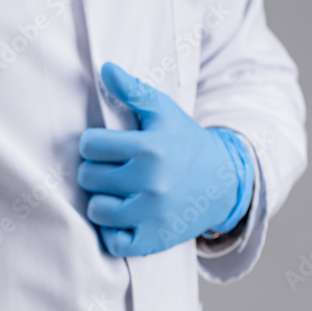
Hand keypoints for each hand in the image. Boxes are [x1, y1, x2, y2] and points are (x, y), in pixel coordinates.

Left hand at [76, 62, 253, 256]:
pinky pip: (112, 241)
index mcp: (150, 149)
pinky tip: (124, 215)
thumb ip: (133, 90)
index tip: (105, 145)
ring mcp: (153, 215)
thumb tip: (105, 68)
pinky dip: (113, 231)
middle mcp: (151, 184)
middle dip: (96, 170)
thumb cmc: (184, 142)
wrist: (223, 182)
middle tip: (113, 168)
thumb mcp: (163, 111)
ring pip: (95, 209)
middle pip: (88, 177)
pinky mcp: (154, 240)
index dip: (93, 143)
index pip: (90, 145)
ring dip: (101, 200)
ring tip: (117, 191)